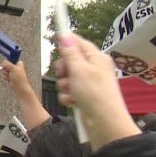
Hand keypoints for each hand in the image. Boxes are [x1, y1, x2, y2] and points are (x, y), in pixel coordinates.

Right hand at [0, 59, 29, 94]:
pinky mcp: (10, 76)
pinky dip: (6, 77)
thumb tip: (3, 62)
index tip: (5, 64)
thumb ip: (7, 64)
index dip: (7, 61)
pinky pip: (5, 75)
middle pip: (6, 65)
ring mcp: (12, 71)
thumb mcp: (13, 68)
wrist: (19, 86)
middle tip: (9, 71)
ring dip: (6, 74)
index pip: (10, 59)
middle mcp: (15, 66)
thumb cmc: (18, 77)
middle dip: (5, 69)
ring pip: (4, 70)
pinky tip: (10, 79)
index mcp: (18, 63)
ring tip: (10, 77)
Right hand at [54, 32, 139, 147]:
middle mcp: (93, 68)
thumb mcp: (79, 69)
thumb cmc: (95, 94)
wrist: (103, 122)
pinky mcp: (84, 95)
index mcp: (97, 58)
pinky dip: (67, 96)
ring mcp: (88, 82)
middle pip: (69, 61)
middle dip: (63, 70)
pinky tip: (73, 101)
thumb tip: (65, 35)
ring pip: (66, 78)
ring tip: (72, 92)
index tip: (52, 37)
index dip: (66, 40)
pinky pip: (68, 91)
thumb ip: (70, 53)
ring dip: (64, 85)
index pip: (79, 43)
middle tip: (65, 74)